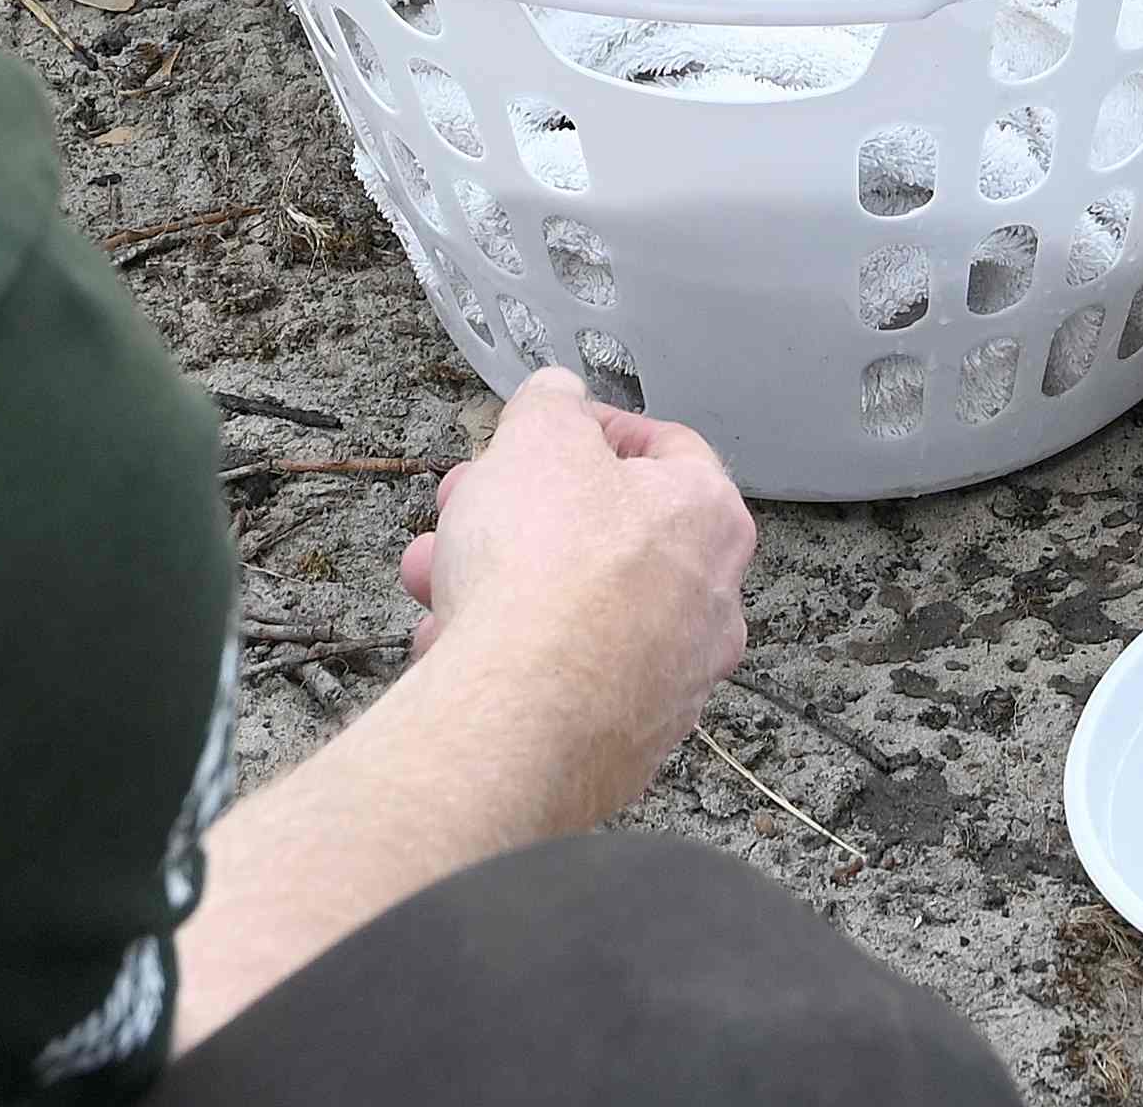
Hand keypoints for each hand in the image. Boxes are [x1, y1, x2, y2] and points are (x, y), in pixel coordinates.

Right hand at [390, 370, 751, 824]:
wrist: (520, 719)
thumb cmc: (542, 569)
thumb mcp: (537, 437)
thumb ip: (552, 404)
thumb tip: (560, 399)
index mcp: (710, 518)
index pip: (668, 449)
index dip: (596, 430)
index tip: (545, 432)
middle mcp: (711, 605)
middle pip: (608, 537)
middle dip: (520, 515)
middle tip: (462, 507)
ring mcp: (672, 683)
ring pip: (578, 612)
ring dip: (499, 585)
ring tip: (431, 578)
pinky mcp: (626, 744)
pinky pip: (563, 681)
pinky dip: (510, 657)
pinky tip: (446, 646)